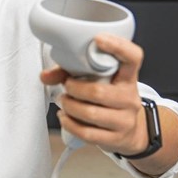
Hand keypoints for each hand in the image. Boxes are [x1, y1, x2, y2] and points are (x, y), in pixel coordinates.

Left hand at [41, 33, 148, 156]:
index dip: (118, 46)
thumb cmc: (109, 98)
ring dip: (70, 106)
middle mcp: (130, 97)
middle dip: (74, 89)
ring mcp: (125, 119)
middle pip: (98, 91)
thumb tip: (45, 76)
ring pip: (90, 113)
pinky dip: (70, 124)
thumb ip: (70, 72)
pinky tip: (66, 117)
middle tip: (67, 86)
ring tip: (64, 102)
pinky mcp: (116, 139)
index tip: (98, 39)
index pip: (133, 57)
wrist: (131, 130)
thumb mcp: (99, 81)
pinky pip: (87, 133)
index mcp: (128, 76)